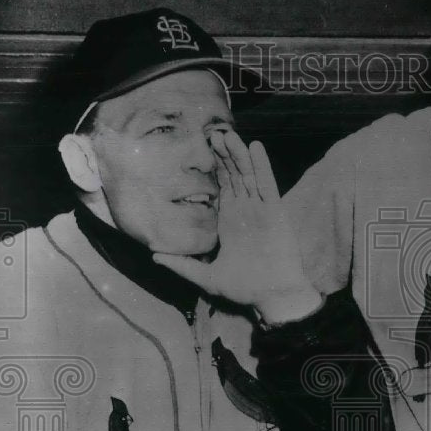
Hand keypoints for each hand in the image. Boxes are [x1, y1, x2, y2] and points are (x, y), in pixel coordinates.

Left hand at [153, 131, 323, 323]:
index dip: (215, 168)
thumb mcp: (206, 276)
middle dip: (225, 155)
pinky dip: (262, 166)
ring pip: (249, 175)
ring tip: (228, 134)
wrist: (273, 297)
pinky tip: (256, 148)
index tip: (205, 148)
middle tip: (214, 133)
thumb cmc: (246, 288)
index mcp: (231, 222)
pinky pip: (267, 185)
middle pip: (235, 176)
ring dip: (239, 155)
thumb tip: (154, 255)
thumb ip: (183, 265)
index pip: (223, 187)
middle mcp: (247, 212)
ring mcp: (261, 210)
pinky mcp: (275, 212)